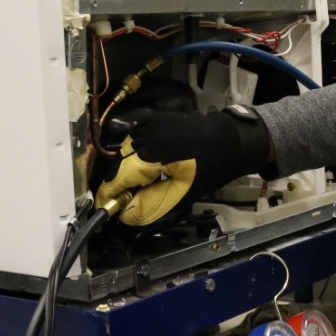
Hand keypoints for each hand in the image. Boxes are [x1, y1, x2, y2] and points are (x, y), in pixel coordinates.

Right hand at [94, 107, 271, 225]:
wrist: (230, 141)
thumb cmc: (209, 169)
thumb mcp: (179, 195)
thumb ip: (148, 206)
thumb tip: (123, 214)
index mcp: (148, 152)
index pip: (117, 178)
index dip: (109, 196)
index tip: (105, 211)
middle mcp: (142, 133)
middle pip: (118, 165)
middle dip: (118, 185)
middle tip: (125, 204)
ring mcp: (147, 123)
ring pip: (124, 154)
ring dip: (127, 172)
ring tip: (138, 190)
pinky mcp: (153, 120)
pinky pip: (135, 143)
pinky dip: (135, 159)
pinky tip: (147, 171)